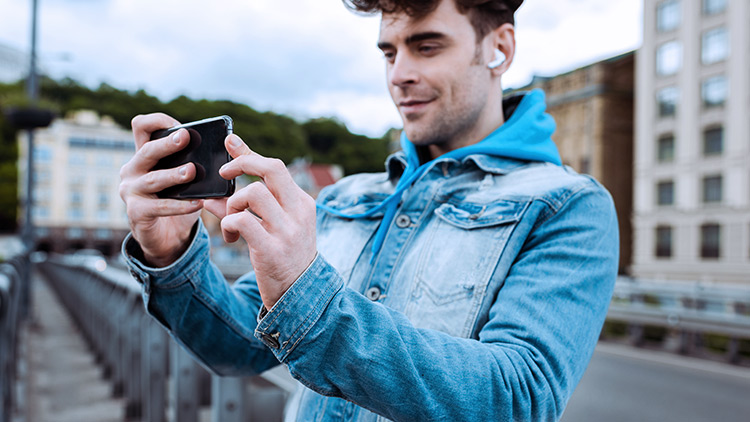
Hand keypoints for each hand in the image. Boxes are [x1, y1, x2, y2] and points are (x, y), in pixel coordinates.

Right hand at [119, 113, 203, 266]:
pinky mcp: (136, 213)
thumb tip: (228, 146)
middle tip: (186, 138)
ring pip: (153, 179)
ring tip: (191, 171)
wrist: (167, 237)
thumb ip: (194, 161)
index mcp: (143, 155)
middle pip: (147, 150)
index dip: (158, 121)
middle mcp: (132, 170)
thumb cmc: (177, 200)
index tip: (181, 126)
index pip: (141, 126)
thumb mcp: (184, 178)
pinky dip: (180, 205)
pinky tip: (197, 203)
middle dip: (167, 143)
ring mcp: (131, 191)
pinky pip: (160, 207)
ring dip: (173, 174)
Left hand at [209, 134, 316, 309]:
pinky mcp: (272, 248)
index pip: (276, 167)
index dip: (249, 154)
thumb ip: (247, 207)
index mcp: (302, 203)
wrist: (299, 295)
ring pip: (252, 194)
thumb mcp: (274, 227)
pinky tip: (232, 237)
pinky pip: (242, 221)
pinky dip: (229, 225)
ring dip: (233, 204)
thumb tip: (214, 192)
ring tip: (231, 220)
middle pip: (270, 169)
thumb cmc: (283, 257)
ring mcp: (288, 230)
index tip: (229, 144)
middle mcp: (299, 212)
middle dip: (242, 163)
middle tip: (223, 174)